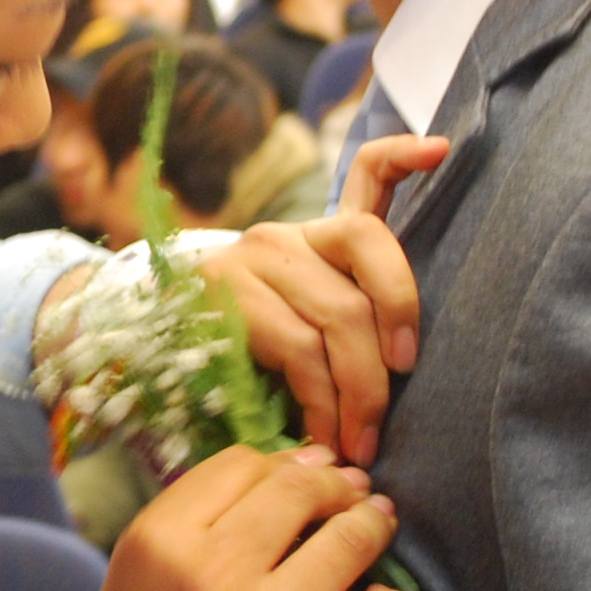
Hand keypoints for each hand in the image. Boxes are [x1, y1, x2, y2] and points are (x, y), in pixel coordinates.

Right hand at [51, 444, 414, 590]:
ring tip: (374, 529)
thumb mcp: (134, 574)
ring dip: (372, 525)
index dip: (282, 465)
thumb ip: (196, 520)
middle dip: (336, 486)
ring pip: (353, 537)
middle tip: (350, 497)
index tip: (304, 479)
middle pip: (301, 487)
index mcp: (158, 542)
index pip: (243, 463)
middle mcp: (212, 574)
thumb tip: (299, 465)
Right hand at [200, 135, 448, 462]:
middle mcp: (289, 235)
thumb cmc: (248, 348)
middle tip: (396, 401)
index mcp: (320, 236)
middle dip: (391, 340)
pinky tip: (323, 433)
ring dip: (359, 390)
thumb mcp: (301, 325)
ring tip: (360, 441)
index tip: (439, 149)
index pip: (367, 174)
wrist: (151, 344)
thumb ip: (349, 321)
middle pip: (367, 257)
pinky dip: (320, 402)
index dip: (403, 157)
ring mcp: (255, 259)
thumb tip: (404, 369)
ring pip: (338, 315)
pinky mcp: (226, 293)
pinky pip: (298, 347)